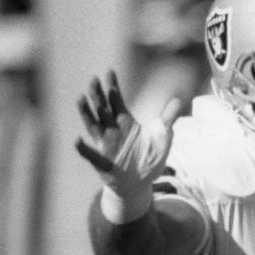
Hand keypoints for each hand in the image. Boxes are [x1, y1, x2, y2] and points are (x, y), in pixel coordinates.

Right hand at [75, 70, 182, 197]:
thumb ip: (167, 118)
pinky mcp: (103, 162)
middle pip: (102, 109)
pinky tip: (77, 141)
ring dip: (87, 114)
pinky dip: (84, 149)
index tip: (109, 71)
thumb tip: (177, 100)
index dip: (112, 87)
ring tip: (80, 99)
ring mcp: (106, 146)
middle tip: (94, 80)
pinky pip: (92, 155)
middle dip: (98, 95)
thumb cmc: (149, 157)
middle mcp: (112, 131)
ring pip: (93, 126)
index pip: (116, 100)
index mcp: (125, 122)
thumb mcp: (163, 136)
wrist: (142, 183)